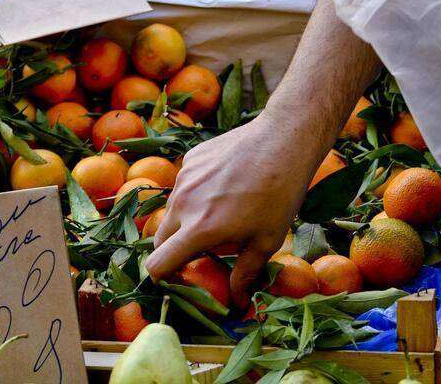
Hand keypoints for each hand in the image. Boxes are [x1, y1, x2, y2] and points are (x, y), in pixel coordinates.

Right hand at [145, 113, 316, 308]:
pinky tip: (224, 186)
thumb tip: (237, 301)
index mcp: (199, 230)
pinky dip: (195, 194)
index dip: (163, 277)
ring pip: (171, 210)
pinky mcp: (190, 159)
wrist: (283, 140)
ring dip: (184, 220)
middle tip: (200, 252)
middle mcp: (183, 204)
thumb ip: (245, 273)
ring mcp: (184, 178)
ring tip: (218, 215)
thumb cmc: (279, 194)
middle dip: (173, 250)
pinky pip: (183, 185)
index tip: (178, 279)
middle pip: (159, 238)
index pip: (157, 264)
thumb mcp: (267, 240)